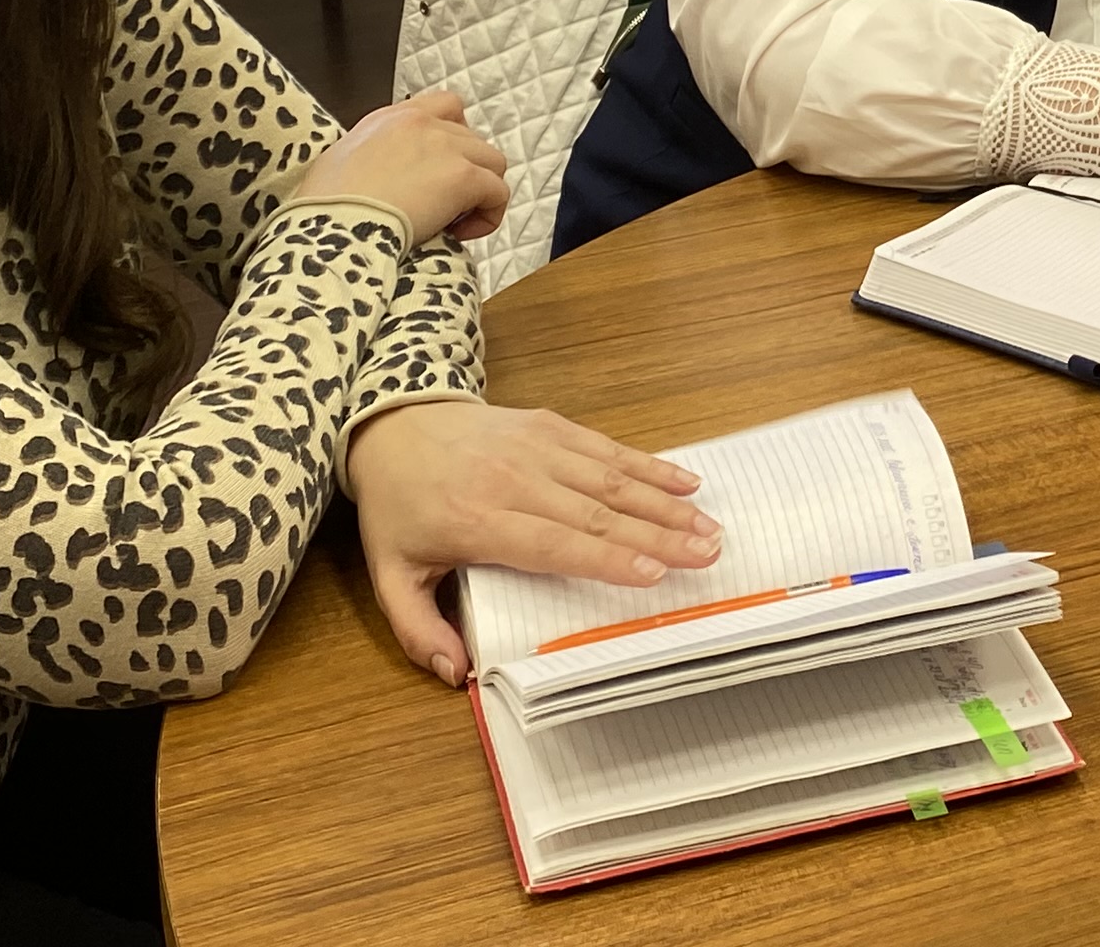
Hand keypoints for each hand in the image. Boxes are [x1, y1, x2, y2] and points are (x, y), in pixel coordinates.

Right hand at [301, 88, 510, 246]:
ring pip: (492, 163)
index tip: (438, 171)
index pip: (446, 106)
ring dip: (481, 191)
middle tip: (443, 205)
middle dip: (465, 171)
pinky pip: (498, 193)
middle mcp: (422, 122)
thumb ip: (372, 155)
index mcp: (391, 117)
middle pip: (472, 139)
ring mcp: (446, 147)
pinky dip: (489, 214)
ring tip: (455, 221)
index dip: (453, 139)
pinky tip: (462, 234)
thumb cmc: (325, 208)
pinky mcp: (462, 177)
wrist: (331, 227)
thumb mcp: (341, 162)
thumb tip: (386, 177)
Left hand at [346, 401, 720, 686]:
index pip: (552, 543)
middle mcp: (514, 479)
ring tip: (708, 526)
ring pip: (611, 479)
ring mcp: (536, 448)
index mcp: (477, 520)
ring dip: (664, 504)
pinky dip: (649, 465)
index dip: (605, 558)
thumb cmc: (401, 507)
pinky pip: (606, 448)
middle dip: (658, 535)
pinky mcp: (550, 426)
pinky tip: (685, 481)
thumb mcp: (392, 576)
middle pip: (596, 512)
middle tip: (706, 555)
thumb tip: (456, 674)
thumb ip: (417, 630)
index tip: (654, 573)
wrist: (394, 425)